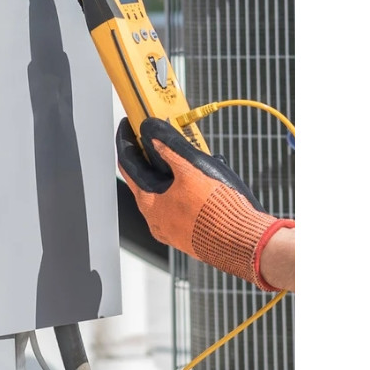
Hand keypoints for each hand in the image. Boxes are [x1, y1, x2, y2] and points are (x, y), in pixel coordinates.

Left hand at [116, 118, 293, 290]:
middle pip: (146, 180)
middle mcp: (155, 219)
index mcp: (149, 203)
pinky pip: (181, 208)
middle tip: (160, 138)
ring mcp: (171, 229)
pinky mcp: (189, 234)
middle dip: (153, 157)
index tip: (129, 127)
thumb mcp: (191, 172)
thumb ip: (170, 151)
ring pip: (166, 195)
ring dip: (173, 175)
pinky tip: (202, 184)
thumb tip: (153, 135)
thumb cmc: (217, 211)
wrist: (241, 242)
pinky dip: (185, 192)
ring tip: (189, 160)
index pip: (128, 166)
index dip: (128, 143)